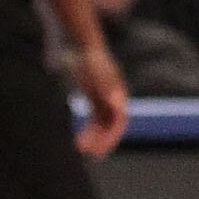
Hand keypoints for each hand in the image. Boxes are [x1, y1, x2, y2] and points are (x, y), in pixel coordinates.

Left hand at [74, 40, 128, 157]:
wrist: (79, 44)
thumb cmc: (89, 57)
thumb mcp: (97, 72)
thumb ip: (108, 89)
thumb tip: (119, 107)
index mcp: (118, 95)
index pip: (120, 122)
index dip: (111, 138)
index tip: (98, 151)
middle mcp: (114, 100)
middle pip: (111, 127)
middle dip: (102, 142)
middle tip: (87, 154)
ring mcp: (104, 100)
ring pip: (102, 127)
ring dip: (94, 139)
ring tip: (80, 148)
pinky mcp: (94, 100)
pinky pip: (94, 122)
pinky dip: (88, 132)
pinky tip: (78, 139)